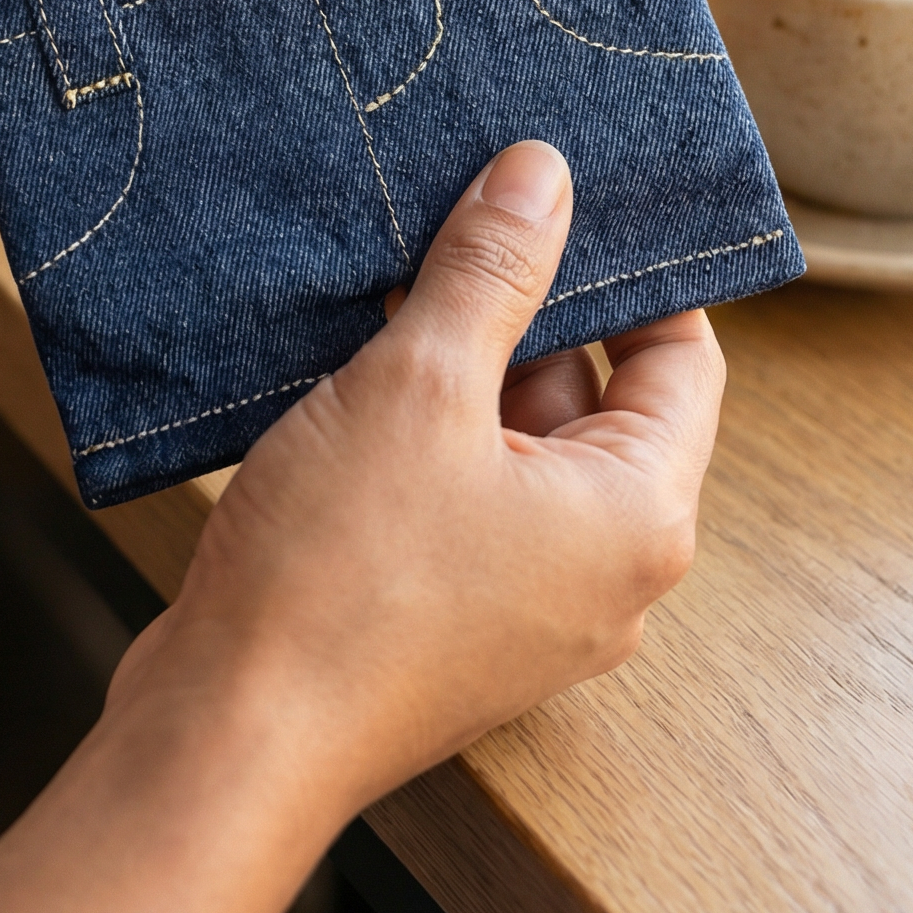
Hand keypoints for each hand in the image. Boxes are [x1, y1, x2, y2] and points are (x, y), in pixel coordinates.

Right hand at [112, 142, 724, 814]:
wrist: (230, 738)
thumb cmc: (339, 578)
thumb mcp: (420, 386)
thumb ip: (490, 271)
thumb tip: (543, 174)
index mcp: (638, 517)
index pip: (683, 359)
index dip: (633, 269)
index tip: (570, 193)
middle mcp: (604, 573)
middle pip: (597, 400)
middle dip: (526, 308)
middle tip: (463, 213)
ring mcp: (526, 607)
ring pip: (516, 446)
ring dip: (461, 368)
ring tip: (390, 280)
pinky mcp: (450, 624)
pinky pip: (463, 499)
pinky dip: (423, 433)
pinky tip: (352, 368)